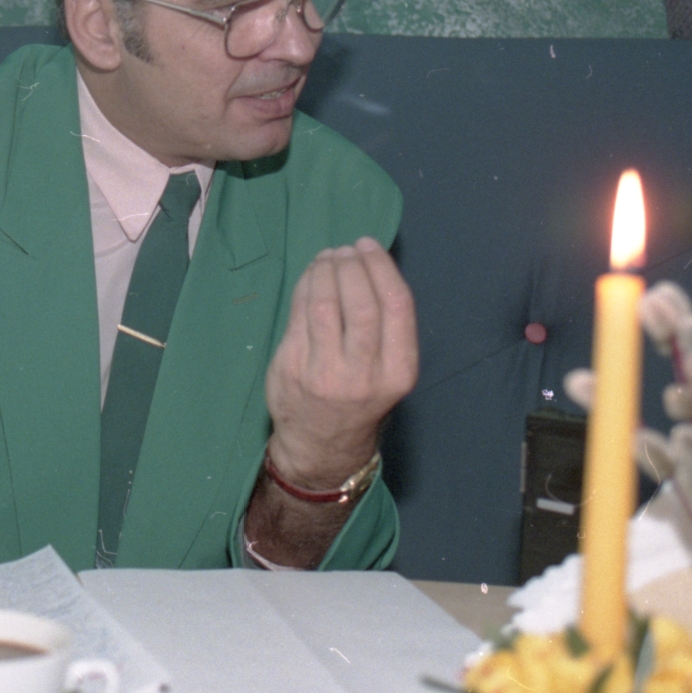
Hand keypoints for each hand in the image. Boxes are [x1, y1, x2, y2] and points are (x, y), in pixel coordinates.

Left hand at [264, 236, 417, 488]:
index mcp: (398, 371)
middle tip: (346, 251)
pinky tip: (311, 275)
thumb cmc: (361, 399)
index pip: (396, 305)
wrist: (322, 445)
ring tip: (328, 258)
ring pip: (325, 304)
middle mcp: (364, 373)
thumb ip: (385, 328)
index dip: (381, 267)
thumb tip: (369, 264)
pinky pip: (299, 313)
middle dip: (352, 266)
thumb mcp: (389, 373)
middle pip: (360, 302)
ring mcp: (324, 372)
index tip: (369, 247)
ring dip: (325, 270)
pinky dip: (305, 285)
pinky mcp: (292, 367)